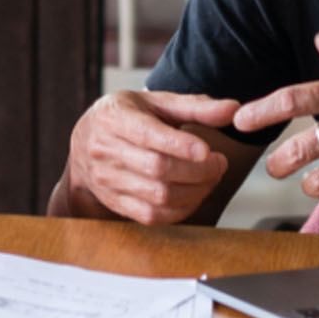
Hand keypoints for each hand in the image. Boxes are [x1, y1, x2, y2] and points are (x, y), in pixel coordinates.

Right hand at [53, 90, 239, 224]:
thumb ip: (194, 105)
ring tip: (210, 178)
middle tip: (219, 163)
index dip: (180, 145)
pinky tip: (193, 194)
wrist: (85, 141)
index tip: (209, 151)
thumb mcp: (154, 102)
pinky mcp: (114, 202)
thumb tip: (233, 109)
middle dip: (198, 170)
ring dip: (195, 192)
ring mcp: (107, 179)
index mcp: (114, 117)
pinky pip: (152, 215)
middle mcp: (104, 149)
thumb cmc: (127, 116)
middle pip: (157, 168)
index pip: (148, 135)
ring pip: (158, 196)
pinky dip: (181, 209)